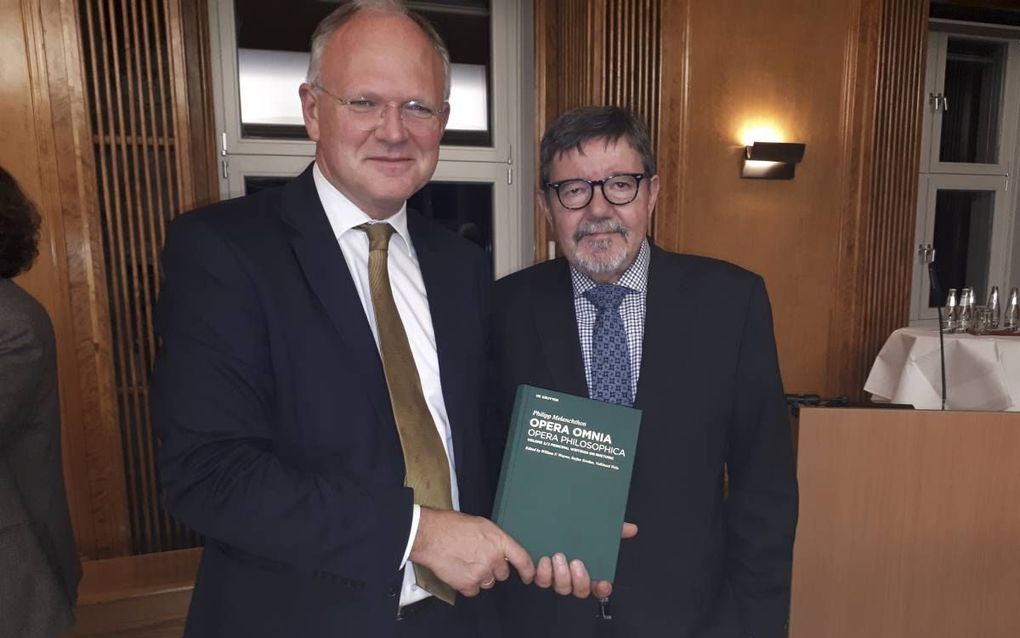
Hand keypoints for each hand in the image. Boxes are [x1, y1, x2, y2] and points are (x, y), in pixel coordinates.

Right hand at [409, 508, 535, 596]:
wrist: (430, 536)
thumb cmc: (451, 526)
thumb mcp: (481, 525)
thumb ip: (495, 539)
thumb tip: (501, 550)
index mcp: (498, 540)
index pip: (522, 558)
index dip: (528, 570)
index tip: (529, 576)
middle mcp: (493, 558)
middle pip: (502, 573)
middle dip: (493, 568)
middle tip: (477, 558)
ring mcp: (481, 573)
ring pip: (488, 582)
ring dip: (479, 576)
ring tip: (464, 561)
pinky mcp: (468, 584)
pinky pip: (473, 591)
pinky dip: (466, 584)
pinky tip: (458, 570)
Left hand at [534, 522, 637, 598]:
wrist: (538, 518)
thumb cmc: (567, 526)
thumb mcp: (592, 526)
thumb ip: (612, 529)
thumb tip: (631, 528)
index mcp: (585, 567)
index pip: (598, 587)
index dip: (602, 588)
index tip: (603, 582)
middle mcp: (570, 575)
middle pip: (580, 591)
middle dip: (580, 579)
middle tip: (576, 562)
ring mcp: (553, 575)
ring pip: (560, 588)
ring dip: (561, 575)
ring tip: (557, 557)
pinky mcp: (536, 571)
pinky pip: (539, 581)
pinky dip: (543, 572)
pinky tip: (543, 560)